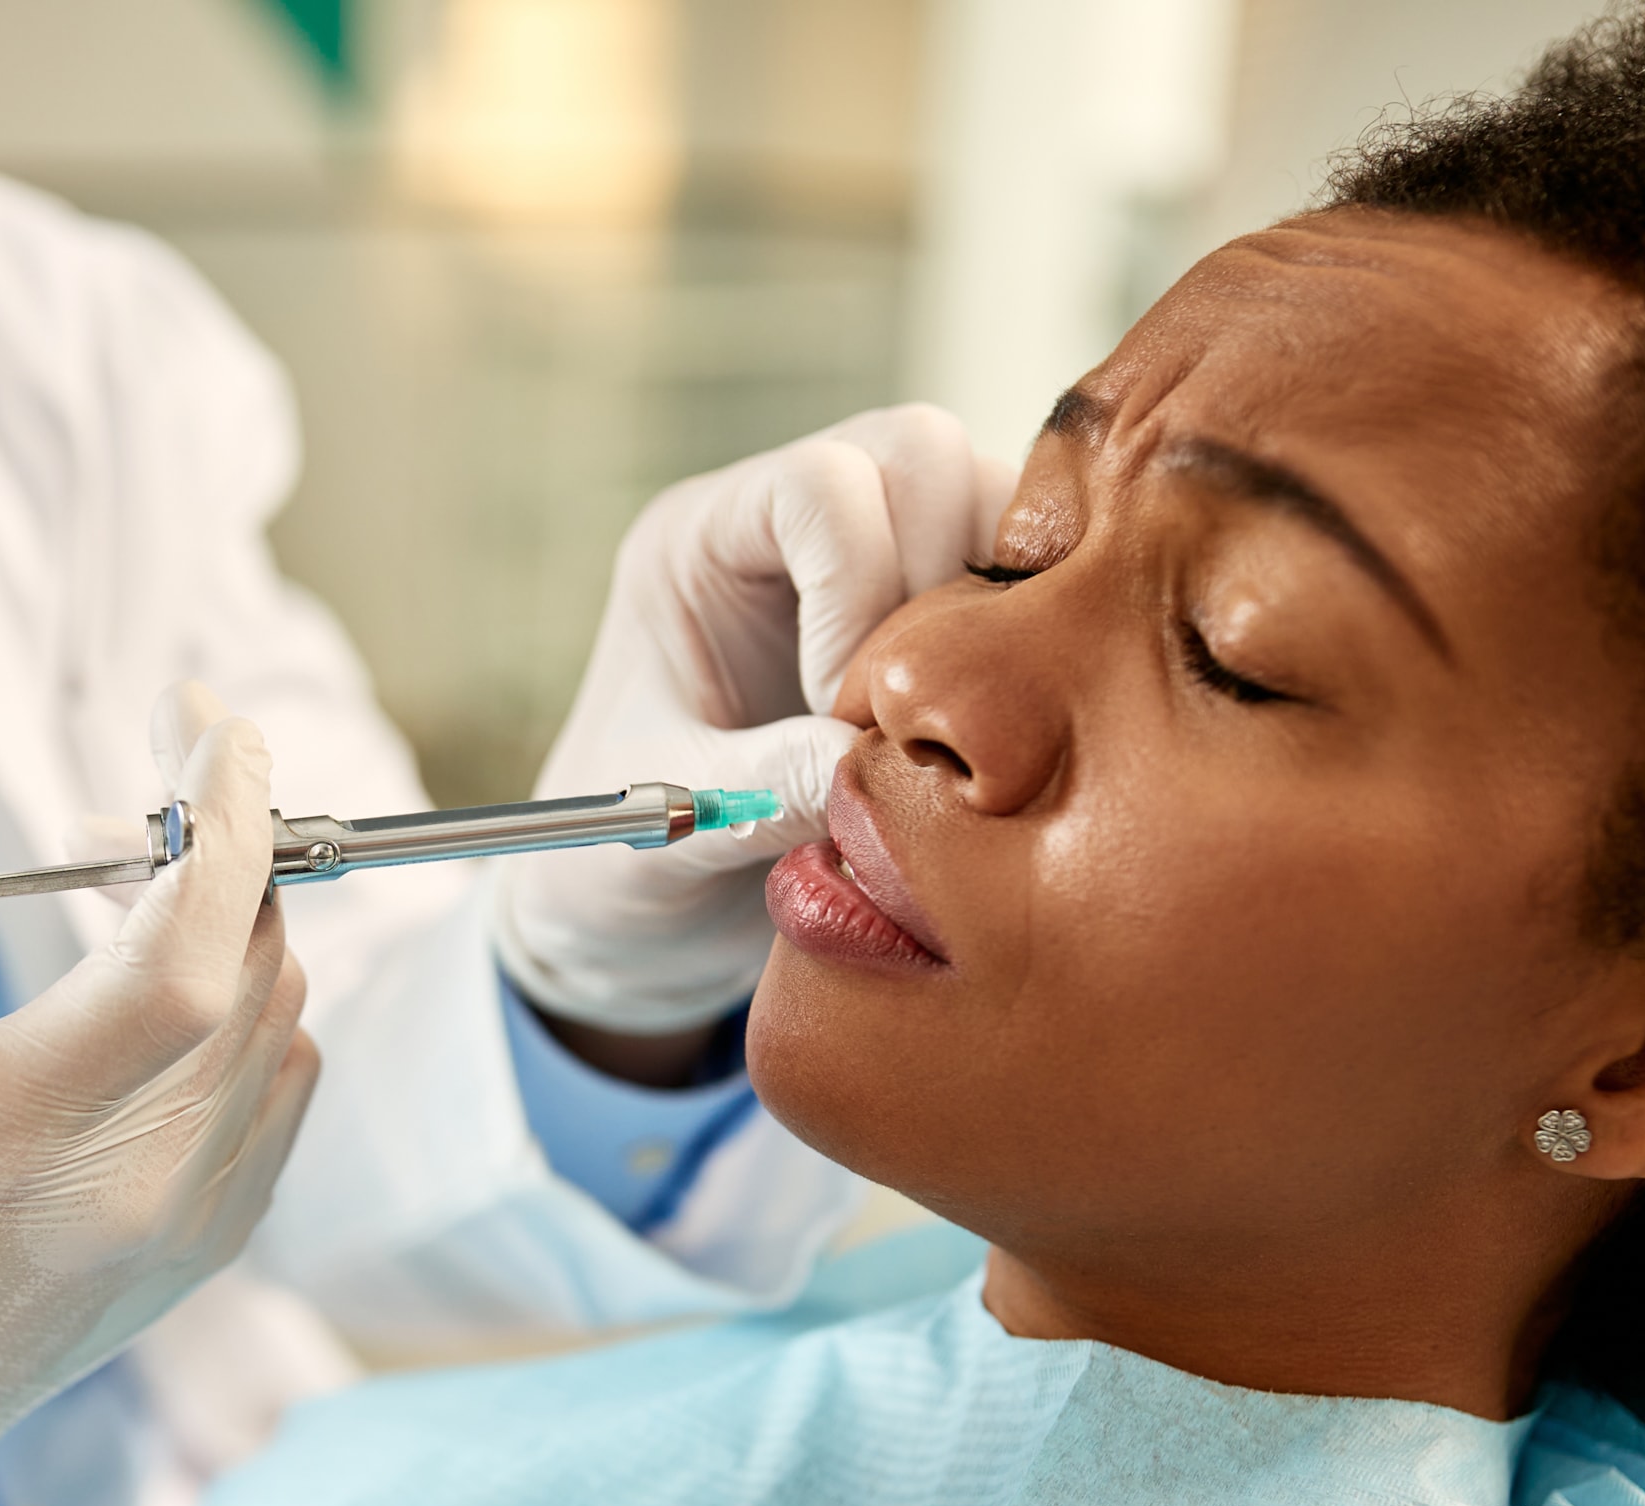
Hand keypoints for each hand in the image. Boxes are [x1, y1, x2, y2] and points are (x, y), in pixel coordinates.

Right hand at [0, 688, 317, 1505]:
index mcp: (15, 1141)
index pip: (190, 959)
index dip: (223, 825)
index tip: (208, 724)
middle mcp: (132, 1191)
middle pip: (254, 965)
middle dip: (211, 845)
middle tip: (118, 796)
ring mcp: (187, 1227)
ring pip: (284, 1017)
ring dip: (234, 920)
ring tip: (125, 874)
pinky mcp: (210, 1246)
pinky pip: (283, 1082)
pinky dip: (251, 1002)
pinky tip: (159, 975)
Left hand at [492, 406, 1017, 1035]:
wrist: (645, 915)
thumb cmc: (623, 864)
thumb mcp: (673, 831)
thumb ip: (762, 785)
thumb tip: (866, 757)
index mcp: (698, 543)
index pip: (818, 484)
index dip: (857, 588)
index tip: (834, 710)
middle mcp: (785, 523)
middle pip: (920, 451)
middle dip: (939, 579)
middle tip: (908, 715)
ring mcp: (872, 552)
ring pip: (991, 500)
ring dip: (993, 612)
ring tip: (946, 730)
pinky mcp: (935, 605)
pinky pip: (1018, 578)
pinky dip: (1021, 644)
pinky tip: (980, 734)